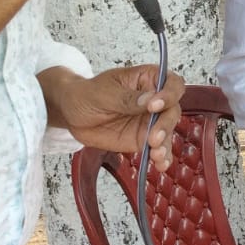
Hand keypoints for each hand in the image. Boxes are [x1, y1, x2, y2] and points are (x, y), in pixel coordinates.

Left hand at [44, 65, 184, 171]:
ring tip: (156, 154)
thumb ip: (127, 98)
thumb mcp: (103, 93)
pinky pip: (157, 147)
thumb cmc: (87, 95)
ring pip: (167, 131)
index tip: (155, 105)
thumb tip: (150, 101)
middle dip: (165, 125)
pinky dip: (161, 157)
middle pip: (173, 110)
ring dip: (165, 144)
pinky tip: (160, 164)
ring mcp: (150, 120)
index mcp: (149, 80)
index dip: (169, 94)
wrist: (72, 114)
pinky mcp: (143, 138)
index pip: (172, 84)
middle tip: (153, 137)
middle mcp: (156, 100)